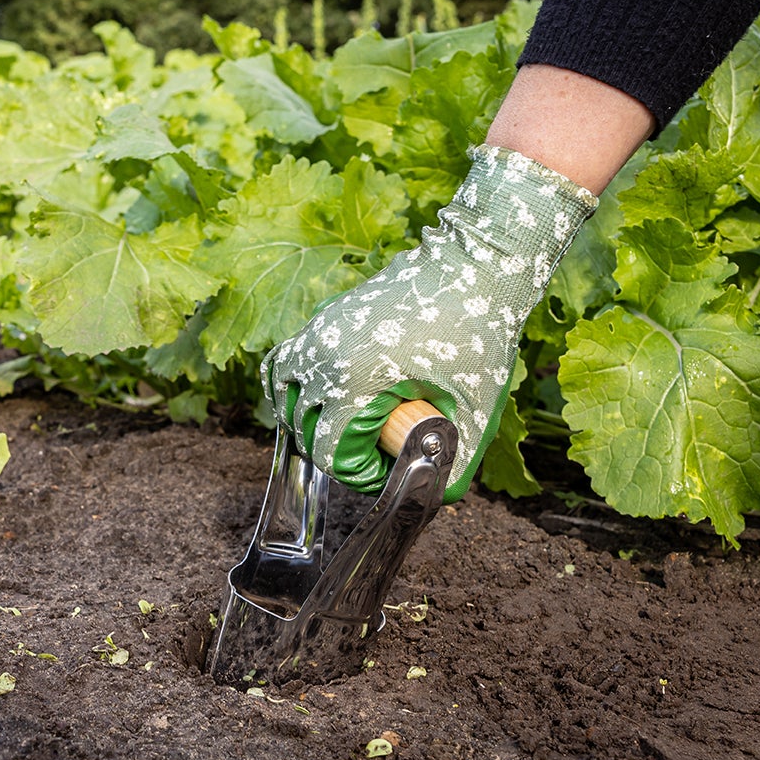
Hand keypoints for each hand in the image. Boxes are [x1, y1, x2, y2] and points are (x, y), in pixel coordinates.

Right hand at [261, 145, 596, 501]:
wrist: (475, 265)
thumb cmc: (477, 331)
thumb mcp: (474, 407)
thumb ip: (457, 459)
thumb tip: (439, 494)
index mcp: (353, 379)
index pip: (326, 450)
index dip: (354, 472)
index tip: (384, 468)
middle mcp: (323, 355)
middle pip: (300, 426)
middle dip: (330, 447)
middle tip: (370, 450)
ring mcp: (318, 332)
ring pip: (282, 390)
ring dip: (301, 416)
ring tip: (336, 427)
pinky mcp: (324, 317)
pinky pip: (285, 359)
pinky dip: (292, 382)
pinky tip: (317, 395)